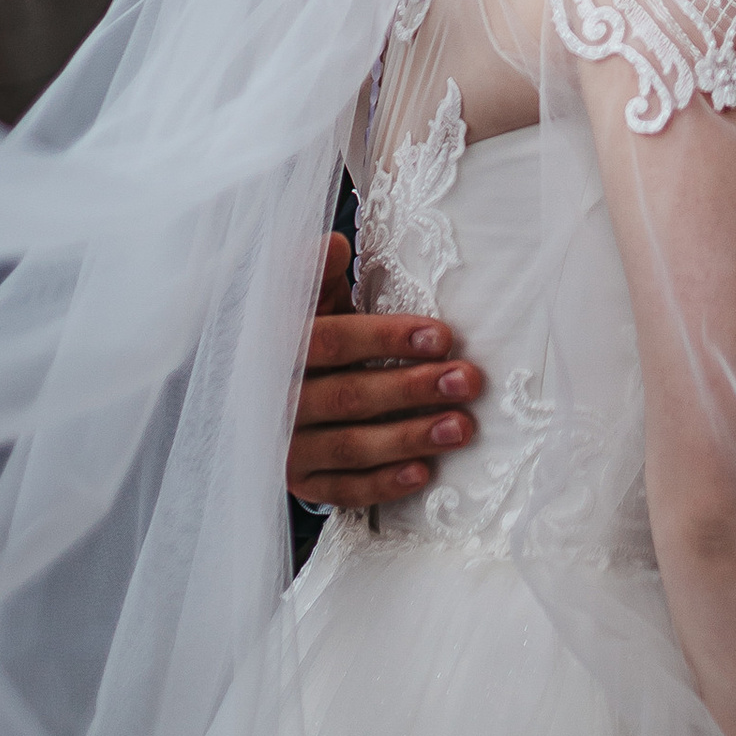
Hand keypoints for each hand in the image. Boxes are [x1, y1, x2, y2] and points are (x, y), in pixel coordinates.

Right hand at [285, 233, 481, 509]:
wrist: (267, 394)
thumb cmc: (312, 335)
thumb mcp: (312, 300)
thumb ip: (320, 274)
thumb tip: (333, 245)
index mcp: (279, 348)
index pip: (333, 343)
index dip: (386, 339)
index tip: (443, 336)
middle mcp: (276, 401)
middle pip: (348, 396)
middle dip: (413, 388)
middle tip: (468, 380)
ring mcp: (285, 446)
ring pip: (349, 446)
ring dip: (409, 438)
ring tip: (462, 426)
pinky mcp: (299, 482)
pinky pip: (341, 490)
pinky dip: (382, 484)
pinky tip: (423, 474)